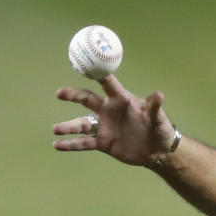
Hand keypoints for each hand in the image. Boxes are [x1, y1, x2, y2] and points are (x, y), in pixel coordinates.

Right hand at [52, 75, 176, 165]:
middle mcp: (108, 110)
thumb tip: (159, 95)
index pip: (107, 84)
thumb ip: (154, 108)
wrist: (158, 152)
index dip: (97, 74)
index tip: (83, 64)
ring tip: (56, 129)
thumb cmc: (160, 130)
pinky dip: (71, 144)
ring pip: (82, 124)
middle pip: (86, 99)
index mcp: (121, 100)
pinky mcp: (103, 143)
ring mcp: (104, 127)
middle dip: (73, 95)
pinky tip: (58, 145)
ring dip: (68, 126)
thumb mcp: (158, 119)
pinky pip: (84, 143)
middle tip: (59, 93)